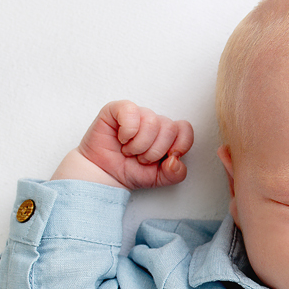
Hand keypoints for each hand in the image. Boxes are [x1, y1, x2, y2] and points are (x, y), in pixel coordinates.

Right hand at [52, 100, 193, 189]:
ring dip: (139, 144)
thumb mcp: (159, 179)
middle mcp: (154, 122)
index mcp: (168, 135)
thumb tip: (174, 161)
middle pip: (169, 128)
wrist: (104, 175)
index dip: (181, 144)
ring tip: (130, 151)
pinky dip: (128, 131)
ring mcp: (137, 114)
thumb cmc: (130, 171)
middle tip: (141, 159)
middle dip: (155, 151)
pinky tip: (122, 139)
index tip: (168, 159)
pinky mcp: (118, 109)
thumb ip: (175, 174)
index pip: (185, 128)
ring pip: (152, 121)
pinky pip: (131, 111)